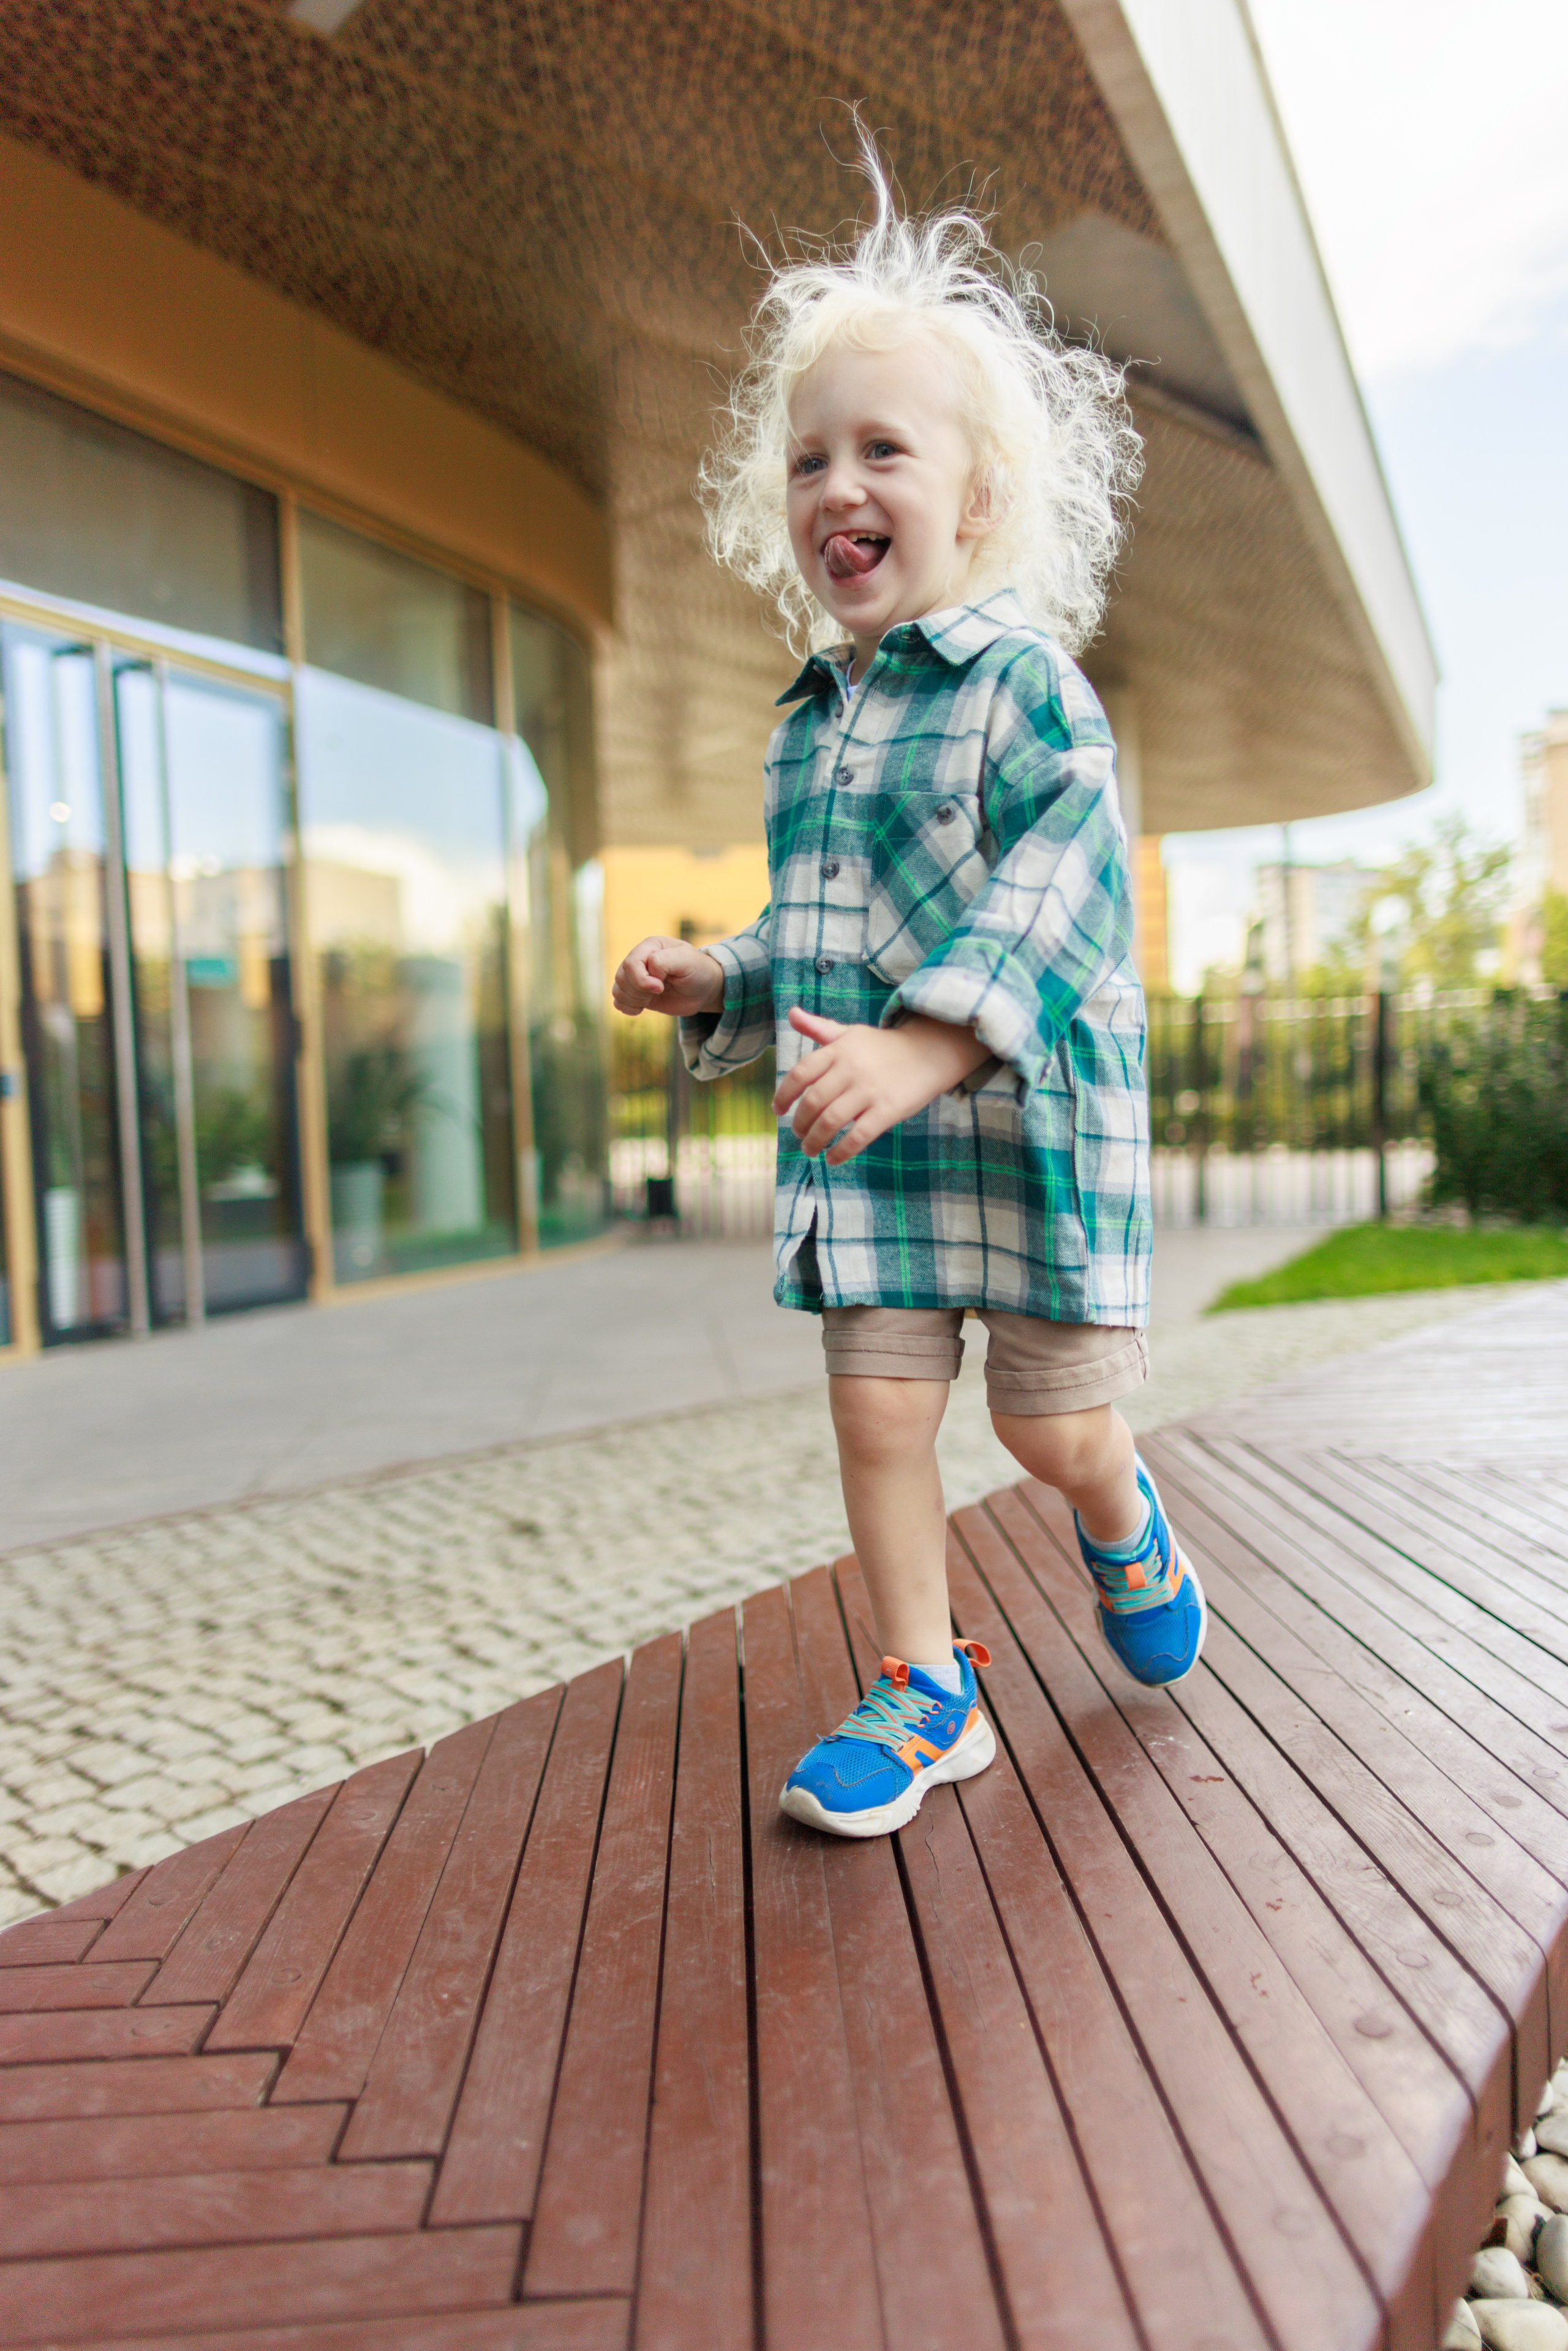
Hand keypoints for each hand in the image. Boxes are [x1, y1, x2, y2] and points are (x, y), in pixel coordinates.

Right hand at [612, 935, 725, 1018]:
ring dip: (634, 1000)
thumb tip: (647, 972)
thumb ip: (664, 961)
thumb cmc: (697, 970)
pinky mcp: (636, 993)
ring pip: (617, 990)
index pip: (631, 964)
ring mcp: (636, 977)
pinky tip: (644, 1007)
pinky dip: (628, 1008)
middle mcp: (639, 959)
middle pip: (621, 977)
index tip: (661, 987)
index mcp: (649, 946)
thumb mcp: (686, 961)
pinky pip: (618, 1002)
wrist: (704, 989)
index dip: (642, 980)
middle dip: (640, 991)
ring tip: (654, 998)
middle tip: (661, 991)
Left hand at [773, 1007, 991, 1163]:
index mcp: (838, 1050)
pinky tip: (833, 1160)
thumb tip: (791, 1013)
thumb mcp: (850, 1033)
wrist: (928, 1052)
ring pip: (831, 1121)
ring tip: (809, 1149)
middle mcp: (850, 1069)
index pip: (800, 1074)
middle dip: (800, 1123)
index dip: (784, 1095)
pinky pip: (858, 1137)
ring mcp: (869, 1090)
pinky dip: (841, 1151)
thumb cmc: (882, 1047)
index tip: (778, 1110)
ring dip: (815, 1140)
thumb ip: (819, 1028)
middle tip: (798, 1134)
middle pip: (813, 1101)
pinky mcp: (888, 1110)